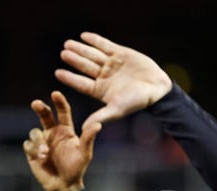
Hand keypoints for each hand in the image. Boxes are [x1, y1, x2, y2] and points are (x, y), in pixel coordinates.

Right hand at [23, 91, 100, 190]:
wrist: (64, 185)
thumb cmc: (76, 168)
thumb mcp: (85, 153)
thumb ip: (88, 138)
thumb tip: (98, 124)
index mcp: (66, 130)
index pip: (62, 112)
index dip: (59, 102)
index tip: (55, 93)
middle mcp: (52, 133)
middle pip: (44, 116)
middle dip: (40, 108)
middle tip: (36, 103)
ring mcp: (42, 142)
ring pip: (34, 132)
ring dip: (39, 141)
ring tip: (45, 153)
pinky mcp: (32, 152)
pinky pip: (28, 145)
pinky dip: (33, 149)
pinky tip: (41, 158)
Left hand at [55, 32, 171, 128]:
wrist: (158, 89)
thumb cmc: (138, 102)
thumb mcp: (117, 109)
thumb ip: (100, 116)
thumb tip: (84, 128)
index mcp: (100, 90)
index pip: (81, 83)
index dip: (70, 78)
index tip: (58, 72)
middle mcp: (104, 77)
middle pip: (85, 67)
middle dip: (74, 60)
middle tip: (63, 53)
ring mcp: (112, 64)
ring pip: (93, 55)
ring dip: (81, 50)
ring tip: (68, 44)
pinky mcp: (121, 54)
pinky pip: (105, 45)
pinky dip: (95, 41)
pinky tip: (84, 36)